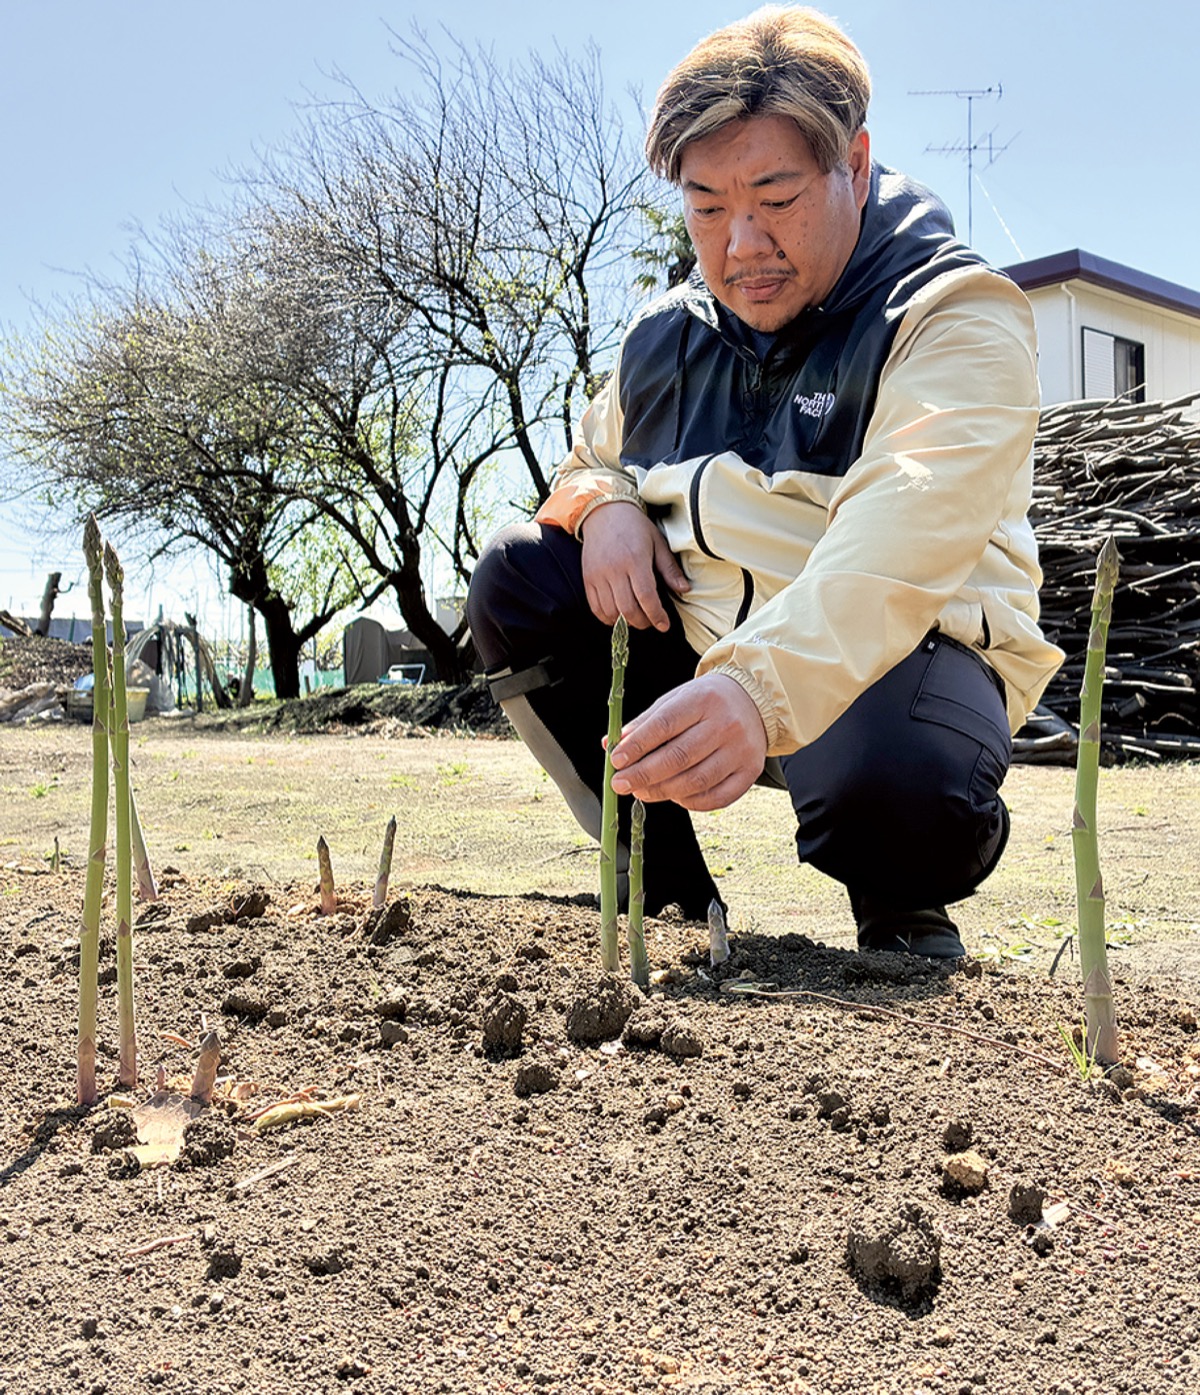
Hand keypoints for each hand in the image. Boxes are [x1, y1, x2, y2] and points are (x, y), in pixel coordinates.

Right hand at [581, 501, 688, 631]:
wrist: (603, 512)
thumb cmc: (635, 526)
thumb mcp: (658, 542)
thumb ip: (669, 569)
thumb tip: (684, 589)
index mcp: (635, 560)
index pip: (646, 597)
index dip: (656, 615)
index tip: (664, 625)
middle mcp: (614, 569)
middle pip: (628, 609)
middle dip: (643, 622)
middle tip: (652, 622)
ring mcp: (598, 575)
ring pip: (611, 612)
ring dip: (625, 622)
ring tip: (636, 618)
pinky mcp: (587, 578)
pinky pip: (595, 607)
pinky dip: (607, 618)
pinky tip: (618, 616)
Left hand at [609, 674, 766, 811]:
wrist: (754, 701)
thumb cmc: (706, 702)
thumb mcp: (675, 700)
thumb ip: (644, 723)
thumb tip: (610, 745)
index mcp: (703, 700)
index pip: (665, 725)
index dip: (637, 745)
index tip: (616, 760)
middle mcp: (725, 724)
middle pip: (679, 757)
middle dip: (643, 774)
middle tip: (620, 784)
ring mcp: (740, 750)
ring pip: (696, 781)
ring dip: (662, 791)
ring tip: (641, 791)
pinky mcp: (750, 772)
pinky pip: (716, 797)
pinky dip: (690, 802)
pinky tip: (673, 796)